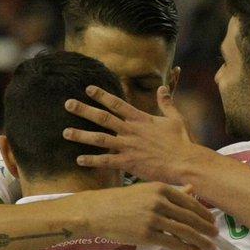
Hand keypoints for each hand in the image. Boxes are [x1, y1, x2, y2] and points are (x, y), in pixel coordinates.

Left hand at [64, 85, 202, 182]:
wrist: (184, 162)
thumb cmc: (182, 142)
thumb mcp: (175, 118)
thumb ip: (166, 102)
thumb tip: (163, 87)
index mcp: (141, 119)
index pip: (117, 103)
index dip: (102, 95)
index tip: (88, 88)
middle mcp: (131, 130)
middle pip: (103, 118)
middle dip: (84, 110)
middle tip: (67, 104)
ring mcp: (128, 146)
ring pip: (100, 139)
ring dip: (81, 135)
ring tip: (65, 132)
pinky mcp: (129, 162)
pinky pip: (106, 161)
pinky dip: (92, 160)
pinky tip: (79, 160)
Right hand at [70, 182, 216, 249]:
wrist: (96, 211)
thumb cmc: (120, 201)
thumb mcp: (146, 191)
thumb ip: (170, 192)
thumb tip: (192, 189)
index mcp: (161, 189)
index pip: (190, 202)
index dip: (204, 214)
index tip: (213, 223)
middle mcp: (159, 201)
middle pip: (190, 217)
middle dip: (206, 229)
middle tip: (216, 237)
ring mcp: (153, 218)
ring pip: (184, 231)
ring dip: (200, 241)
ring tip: (209, 248)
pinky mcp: (146, 234)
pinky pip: (171, 243)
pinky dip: (186, 249)